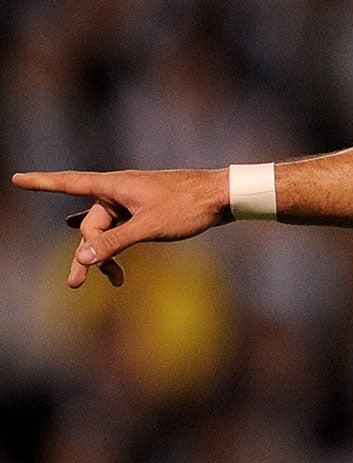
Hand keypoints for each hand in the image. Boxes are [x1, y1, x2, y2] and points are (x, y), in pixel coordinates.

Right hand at [12, 168, 230, 287]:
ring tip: (110, 281)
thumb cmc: (187, 206)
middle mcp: (118, 190)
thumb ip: (115, 242)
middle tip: (75, 284)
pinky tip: (99, 252)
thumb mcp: (149, 227)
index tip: (17, 178)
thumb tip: (83, 257)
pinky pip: (121, 227)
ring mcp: (132, 200)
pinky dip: (115, 243)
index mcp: (114, 186)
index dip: (42, 182)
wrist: (222, 196)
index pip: (69, 183)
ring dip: (104, 254)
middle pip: (90, 223)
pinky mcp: (145, 209)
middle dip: (86, 253)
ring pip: (107, 229)